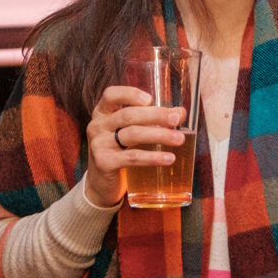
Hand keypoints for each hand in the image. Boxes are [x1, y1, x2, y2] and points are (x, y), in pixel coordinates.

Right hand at [84, 86, 185, 207]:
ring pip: (132, 134)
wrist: (101, 183)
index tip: (150, 99)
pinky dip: (153, 157)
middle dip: (155, 115)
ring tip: (179, 139)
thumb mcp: (130, 132)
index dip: (130, 94)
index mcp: (102, 113)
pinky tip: (169, 158)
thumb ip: (153, 120)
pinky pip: (132, 157)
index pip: (111, 95)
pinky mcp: (104, 162)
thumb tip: (180, 113)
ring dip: (159, 135)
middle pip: (128, 115)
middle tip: (177, 119)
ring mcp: (99, 144)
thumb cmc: (118, 151)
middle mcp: (97, 126)